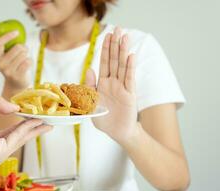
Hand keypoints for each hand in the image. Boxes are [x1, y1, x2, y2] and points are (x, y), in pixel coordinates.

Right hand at [0, 31, 31, 89]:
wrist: (15, 85)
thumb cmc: (9, 66)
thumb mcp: (0, 56)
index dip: (8, 36)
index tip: (17, 32)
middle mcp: (1, 64)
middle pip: (17, 48)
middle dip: (24, 47)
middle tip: (24, 50)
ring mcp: (9, 71)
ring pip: (24, 54)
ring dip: (27, 54)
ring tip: (24, 58)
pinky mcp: (18, 76)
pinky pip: (28, 61)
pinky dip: (30, 61)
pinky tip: (27, 64)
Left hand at [0, 97, 51, 166]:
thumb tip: (15, 107)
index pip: (12, 133)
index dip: (25, 125)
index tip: (36, 119)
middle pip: (20, 138)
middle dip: (35, 130)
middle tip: (48, 122)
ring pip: (20, 139)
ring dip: (33, 128)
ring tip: (45, 120)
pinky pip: (15, 139)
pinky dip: (26, 130)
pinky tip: (34, 122)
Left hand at [86, 27, 137, 143]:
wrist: (117, 132)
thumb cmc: (104, 119)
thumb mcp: (91, 103)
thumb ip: (89, 87)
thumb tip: (89, 69)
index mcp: (102, 84)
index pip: (104, 62)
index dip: (105, 49)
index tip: (107, 35)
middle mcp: (113, 82)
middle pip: (114, 60)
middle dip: (115, 45)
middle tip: (119, 29)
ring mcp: (122, 87)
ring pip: (122, 66)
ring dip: (123, 51)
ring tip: (125, 37)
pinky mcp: (129, 95)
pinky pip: (129, 79)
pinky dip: (130, 68)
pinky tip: (130, 56)